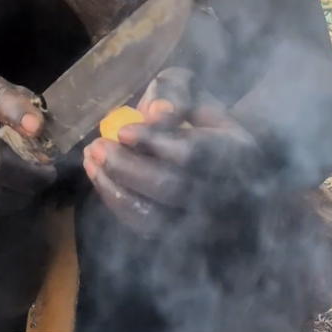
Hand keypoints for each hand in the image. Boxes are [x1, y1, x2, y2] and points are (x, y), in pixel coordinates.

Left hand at [83, 67, 259, 235]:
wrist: (227, 164)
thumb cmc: (204, 122)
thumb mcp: (197, 92)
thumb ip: (177, 92)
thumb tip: (155, 111)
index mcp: (239, 153)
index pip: (191, 153)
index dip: (153, 142)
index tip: (121, 131)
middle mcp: (228, 194)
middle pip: (170, 187)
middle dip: (126, 166)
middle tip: (97, 146)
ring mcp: (207, 224)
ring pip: (154, 215)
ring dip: (114, 187)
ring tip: (92, 160)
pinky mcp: (183, 240)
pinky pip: (144, 227)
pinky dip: (117, 202)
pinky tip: (100, 178)